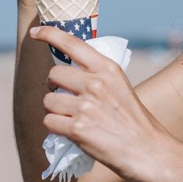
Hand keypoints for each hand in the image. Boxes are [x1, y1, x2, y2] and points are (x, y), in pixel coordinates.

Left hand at [31, 26, 178, 181]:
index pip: (72, 43)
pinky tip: (71, 131)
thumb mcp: (120, 86)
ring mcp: (86, 106)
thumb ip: (97, 76)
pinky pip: (49, 121)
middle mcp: (96, 83)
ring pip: (48, 100)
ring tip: (72, 117)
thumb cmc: (134, 120)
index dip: (49, 34)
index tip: (35, 32)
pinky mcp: (77, 129)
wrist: (147, 149)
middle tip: (66, 96)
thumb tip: (68, 72)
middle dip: (54, 86)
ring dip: (54, 110)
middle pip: (54, 74)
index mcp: (108, 68)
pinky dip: (56, 128)